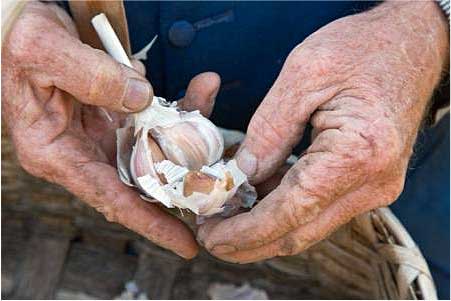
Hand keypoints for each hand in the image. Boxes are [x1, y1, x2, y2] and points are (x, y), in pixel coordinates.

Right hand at [2, 2, 219, 258]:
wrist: (16, 21)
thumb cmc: (16, 38)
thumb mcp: (44, 51)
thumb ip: (92, 76)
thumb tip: (142, 99)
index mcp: (56, 153)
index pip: (109, 198)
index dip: (149, 222)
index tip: (185, 243)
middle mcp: (80, 151)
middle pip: (140, 175)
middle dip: (181, 173)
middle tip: (217, 174)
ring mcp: (99, 134)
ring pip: (152, 145)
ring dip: (184, 127)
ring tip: (205, 96)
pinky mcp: (111, 115)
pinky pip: (151, 119)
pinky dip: (175, 106)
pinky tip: (192, 87)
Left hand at [198, 0, 448, 262]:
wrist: (413, 43)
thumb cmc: (364, 48)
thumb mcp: (304, 74)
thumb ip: (270, 130)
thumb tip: (243, 172)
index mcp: (357, 155)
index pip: (291, 211)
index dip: (246, 231)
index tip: (211, 236)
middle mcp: (373, 183)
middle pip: (301, 232)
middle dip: (251, 242)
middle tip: (211, 237)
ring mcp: (375, 186)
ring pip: (309, 225)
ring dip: (265, 227)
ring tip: (226, 216)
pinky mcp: (368, 181)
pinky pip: (320, 207)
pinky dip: (285, 209)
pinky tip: (257, 198)